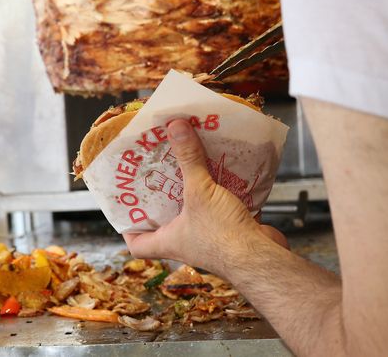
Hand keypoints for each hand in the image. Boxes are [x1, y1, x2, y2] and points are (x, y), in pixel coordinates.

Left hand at [123, 118, 286, 276]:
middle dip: (164, 197)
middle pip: (166, 220)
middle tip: (158, 172)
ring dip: (194, 189)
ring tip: (186, 163)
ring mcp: (210, 237)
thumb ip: (188, 159)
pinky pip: (221, 205)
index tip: (126, 207)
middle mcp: (186, 241)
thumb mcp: (200, 192)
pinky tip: (221, 170)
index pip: (137, 243)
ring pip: (195, 210)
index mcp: (168, 241)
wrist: (262, 259)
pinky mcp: (232, 230)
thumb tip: (174, 128)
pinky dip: (221, 190)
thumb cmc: (224, 238)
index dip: (128, 227)